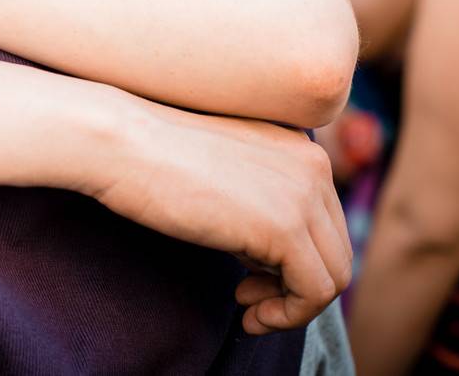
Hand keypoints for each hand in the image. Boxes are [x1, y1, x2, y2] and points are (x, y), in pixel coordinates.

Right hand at [86, 97, 352, 333]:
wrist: (122, 142)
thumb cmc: (153, 157)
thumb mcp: (226, 171)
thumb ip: (260, 196)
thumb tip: (274, 254)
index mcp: (300, 146)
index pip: (326, 221)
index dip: (294, 259)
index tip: (251, 276)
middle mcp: (313, 164)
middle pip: (336, 249)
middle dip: (296, 284)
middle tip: (248, 295)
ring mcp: (303, 195)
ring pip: (334, 275)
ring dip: (293, 305)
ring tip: (249, 307)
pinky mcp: (286, 229)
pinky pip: (315, 292)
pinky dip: (286, 315)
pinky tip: (247, 314)